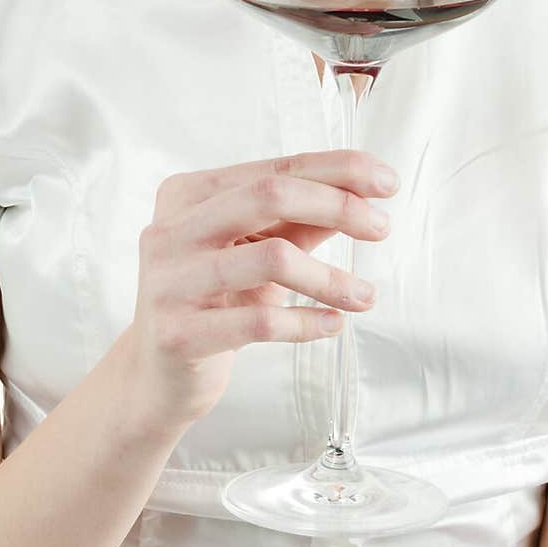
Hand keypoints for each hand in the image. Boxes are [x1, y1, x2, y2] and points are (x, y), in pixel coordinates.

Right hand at [124, 149, 398, 429]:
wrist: (160, 376)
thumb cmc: (217, 300)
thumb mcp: (257, 249)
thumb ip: (302, 220)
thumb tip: (366, 193)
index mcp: (187, 194)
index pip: (274, 169)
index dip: (336, 169)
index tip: (387, 182)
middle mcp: (170, 229)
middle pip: (269, 196)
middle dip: (337, 206)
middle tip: (382, 228)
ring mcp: (169, 281)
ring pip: (271, 259)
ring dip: (330, 278)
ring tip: (365, 295)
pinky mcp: (178, 334)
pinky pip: (260, 321)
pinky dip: (307, 321)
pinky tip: (333, 324)